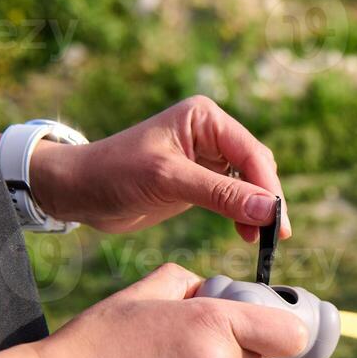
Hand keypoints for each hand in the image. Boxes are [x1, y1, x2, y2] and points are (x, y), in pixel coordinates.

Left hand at [28, 95, 290, 241]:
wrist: (78, 190)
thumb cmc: (114, 173)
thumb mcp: (168, 180)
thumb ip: (220, 194)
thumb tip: (269, 210)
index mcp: (205, 117)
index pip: (251, 152)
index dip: (269, 187)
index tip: (278, 222)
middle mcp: (210, 133)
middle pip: (256, 167)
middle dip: (267, 200)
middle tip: (275, 236)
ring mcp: (206, 158)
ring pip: (249, 184)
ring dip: (257, 210)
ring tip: (260, 240)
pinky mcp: (199, 181)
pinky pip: (233, 197)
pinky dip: (243, 215)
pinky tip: (245, 235)